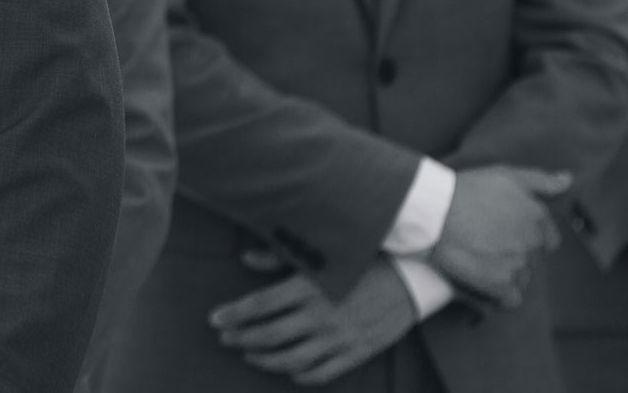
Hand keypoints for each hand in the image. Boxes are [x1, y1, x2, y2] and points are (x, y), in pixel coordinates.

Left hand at [210, 263, 416, 385]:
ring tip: (248, 354)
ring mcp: (339, 338)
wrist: (413, 275)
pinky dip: (299, 374)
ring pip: (290, 359)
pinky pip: (321, 373)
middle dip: (241, 338)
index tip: (214, 319)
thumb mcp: (323, 252)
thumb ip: (281, 257)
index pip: (259, 305)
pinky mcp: (357, 353)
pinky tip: (287, 369)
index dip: (233, 315)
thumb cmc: (363, 257)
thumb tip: (246, 259)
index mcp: (310, 286)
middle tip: (225, 337)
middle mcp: (321, 315)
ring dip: (264, 360)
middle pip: (269, 335)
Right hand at [427, 165, 570, 307]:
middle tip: (486, 247)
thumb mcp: (504, 175)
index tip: (502, 236)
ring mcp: (519, 264)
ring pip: (522, 279)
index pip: (548, 240)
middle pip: (532, 260)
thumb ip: (540, 180)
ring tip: (480, 263)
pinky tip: (483, 284)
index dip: (526, 240)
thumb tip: (567, 180)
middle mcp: (532, 241)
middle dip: (514, 256)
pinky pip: (511, 299)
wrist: (434, 211)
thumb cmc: (465, 190)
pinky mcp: (502, 284)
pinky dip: (499, 296)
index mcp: (537, 216)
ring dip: (505, 275)